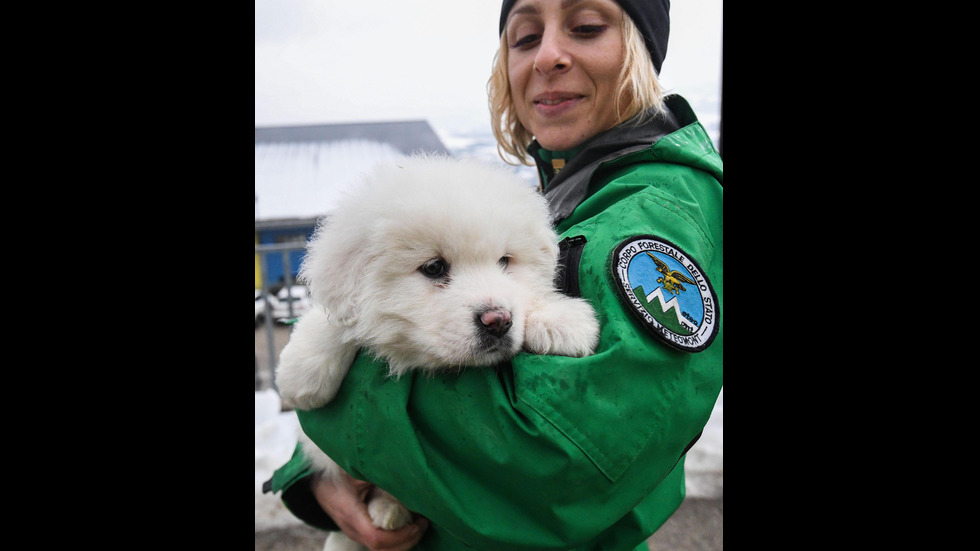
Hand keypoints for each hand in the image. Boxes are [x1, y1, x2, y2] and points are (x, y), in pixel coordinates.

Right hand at [311, 470, 428, 550]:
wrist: (316, 479)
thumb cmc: (337, 471)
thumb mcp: (358, 469)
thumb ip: (382, 475)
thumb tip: (410, 478)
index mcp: (351, 513)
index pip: (377, 538)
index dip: (401, 536)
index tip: (418, 523)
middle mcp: (352, 529)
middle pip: (383, 549)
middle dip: (407, 540)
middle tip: (424, 523)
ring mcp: (354, 532)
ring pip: (382, 549)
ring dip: (403, 540)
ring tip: (419, 522)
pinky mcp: (359, 530)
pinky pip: (379, 541)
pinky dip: (396, 536)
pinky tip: (408, 522)